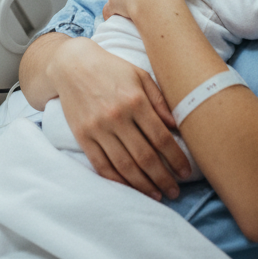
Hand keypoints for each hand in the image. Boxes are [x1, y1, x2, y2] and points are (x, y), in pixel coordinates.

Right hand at [47, 38, 190, 198]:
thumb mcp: (139, 76)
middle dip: (164, 178)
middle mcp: (117, 116)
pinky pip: (101, 165)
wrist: (71, 64)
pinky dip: (117, 180)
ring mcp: (98, 128)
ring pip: (124, 166)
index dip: (176, 159)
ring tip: (157, 195)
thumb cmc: (111, 68)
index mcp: (135, 100)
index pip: (161, 138)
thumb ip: (159, 100)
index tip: (186, 173)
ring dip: (143, 185)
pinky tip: (130, 187)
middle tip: (175, 192)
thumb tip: (176, 127)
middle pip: (145, 156)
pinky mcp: (82, 135)